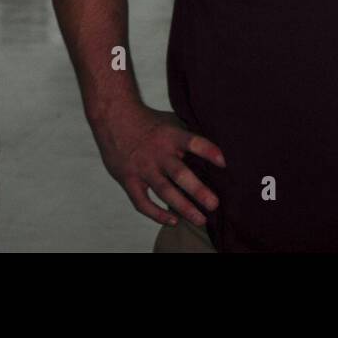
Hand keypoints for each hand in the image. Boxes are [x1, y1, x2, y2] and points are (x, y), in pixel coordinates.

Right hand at [92, 102, 223, 226]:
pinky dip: (157, 214)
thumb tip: (214, 149)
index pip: (193, 142)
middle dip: (198, 191)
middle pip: (180, 174)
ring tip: (201, 219)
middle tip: (214, 205)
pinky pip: (142, 202)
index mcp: (171, 136)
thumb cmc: (149, 121)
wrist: (114, 116)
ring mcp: (142, 168)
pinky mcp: (128, 179)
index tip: (224, 162)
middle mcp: (158, 153)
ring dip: (183, 207)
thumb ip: (187, 137)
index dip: (208, 151)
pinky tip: (173, 221)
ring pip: (164, 191)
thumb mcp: (171, 122)